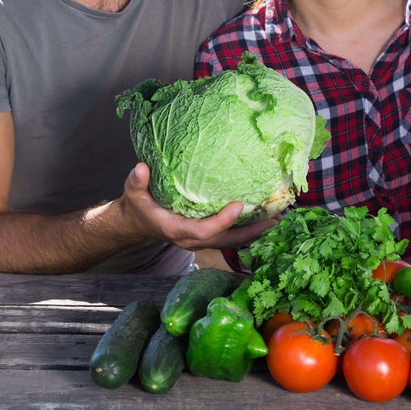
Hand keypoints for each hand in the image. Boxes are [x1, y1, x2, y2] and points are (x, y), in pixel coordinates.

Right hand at [117, 163, 277, 253]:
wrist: (138, 223)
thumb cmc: (138, 205)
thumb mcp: (133, 192)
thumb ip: (137, 181)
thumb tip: (141, 168)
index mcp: (176, 229)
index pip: (203, 231)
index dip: (221, 221)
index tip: (239, 205)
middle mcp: (191, 239)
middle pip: (225, 241)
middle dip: (249, 233)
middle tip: (274, 221)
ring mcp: (200, 240)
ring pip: (230, 241)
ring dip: (254, 233)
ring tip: (277, 220)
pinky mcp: (206, 236)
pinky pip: (230, 236)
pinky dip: (247, 230)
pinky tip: (265, 219)